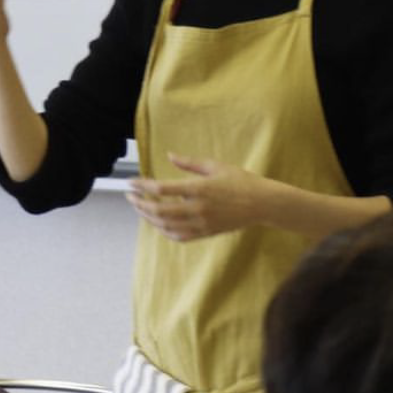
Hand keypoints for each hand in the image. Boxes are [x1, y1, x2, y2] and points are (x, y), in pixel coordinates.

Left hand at [126, 154, 273, 240]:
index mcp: (198, 188)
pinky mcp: (206, 233)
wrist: (261, 203)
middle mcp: (197, 208)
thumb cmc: (239, 181)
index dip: (142, 186)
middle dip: (140, 204)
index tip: (131, 182)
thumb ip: (189, 162)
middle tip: (130, 196)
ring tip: (140, 208)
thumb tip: (169, 155)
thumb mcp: (215, 165)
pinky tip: (158, 223)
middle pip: (159, 210)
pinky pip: (179, 236)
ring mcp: (201, 223)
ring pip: (166, 225)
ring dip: (149, 217)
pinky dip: (164, 231)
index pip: (162, 189)